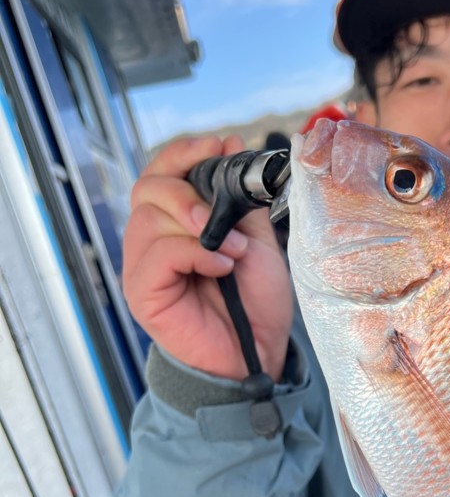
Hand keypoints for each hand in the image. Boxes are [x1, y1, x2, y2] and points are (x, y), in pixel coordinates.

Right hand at [123, 135, 292, 379]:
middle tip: (220, 213)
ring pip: (149, 218)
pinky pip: (159, 254)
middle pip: (147, 188)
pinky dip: (195, 252)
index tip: (216, 144)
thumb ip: (238, 199)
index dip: (182, 153)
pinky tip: (221, 266)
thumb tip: (230, 144)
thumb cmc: (254, 302)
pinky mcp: (144, 292)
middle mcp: (151, 242)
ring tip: (233, 251)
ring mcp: (143, 268)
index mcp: (173, 225)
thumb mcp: (253, 238)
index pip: (159, 173)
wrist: (258, 353)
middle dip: (187, 191)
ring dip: (199, 227)